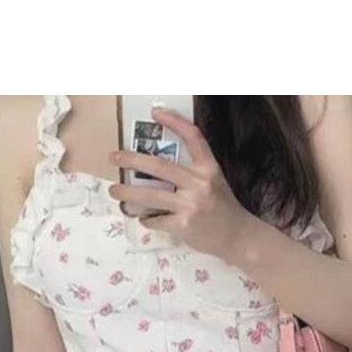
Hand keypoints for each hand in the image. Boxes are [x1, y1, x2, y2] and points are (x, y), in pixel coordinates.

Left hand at [108, 107, 257, 259]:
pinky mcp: (184, 225)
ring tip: (114, 191)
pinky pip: (156, 220)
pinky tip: (143, 218)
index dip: (174, 121)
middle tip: (114, 157)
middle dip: (132, 160)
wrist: (237, 238)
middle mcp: (200, 184)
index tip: (155, 113)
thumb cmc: (223, 208)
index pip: (193, 137)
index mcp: (209, 169)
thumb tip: (156, 166)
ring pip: (151, 196)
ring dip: (128, 193)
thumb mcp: (214, 182)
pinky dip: (146, 219)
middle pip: (160, 167)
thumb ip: (192, 173)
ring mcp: (191, 205)